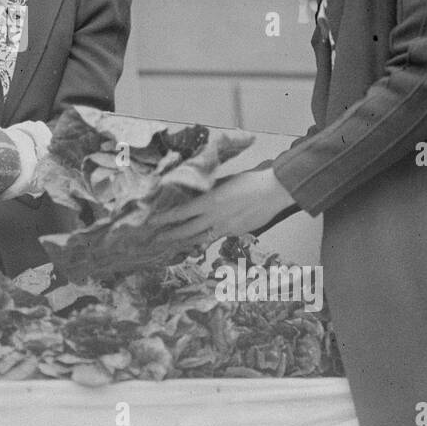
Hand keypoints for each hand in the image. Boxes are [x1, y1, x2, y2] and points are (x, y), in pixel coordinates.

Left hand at [156, 168, 295, 246]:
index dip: (165, 219)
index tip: (152, 222)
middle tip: (156, 239)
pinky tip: (201, 238)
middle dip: (170, 236)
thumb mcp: (224, 181)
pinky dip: (208, 237)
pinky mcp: (236, 233)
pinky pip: (218, 236)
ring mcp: (226, 228)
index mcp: (210, 202)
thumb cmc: (250, 181)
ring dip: (185, 242)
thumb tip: (194, 193)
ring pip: (201, 238)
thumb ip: (209, 190)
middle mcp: (215, 218)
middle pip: (187, 231)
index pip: (181, 213)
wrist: (274, 192)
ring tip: (173, 244)